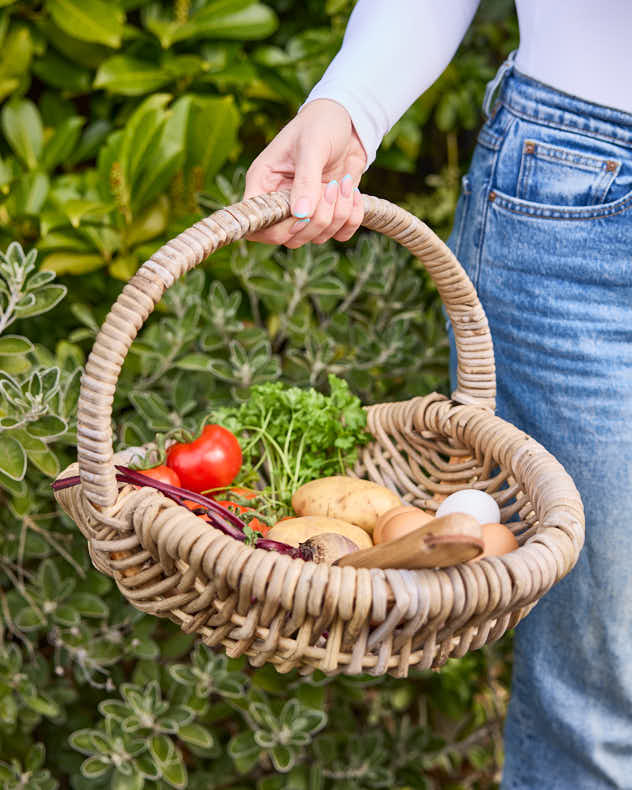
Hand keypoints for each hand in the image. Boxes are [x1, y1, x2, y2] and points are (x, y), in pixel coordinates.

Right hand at [243, 99, 366, 246]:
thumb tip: (301, 215)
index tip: (301, 212)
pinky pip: (339, 234)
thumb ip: (305, 181)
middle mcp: (281, 202)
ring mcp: (305, 210)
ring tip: (343, 182)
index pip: (257, 226)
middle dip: (317, 219)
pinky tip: (352, 192)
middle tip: (331, 186)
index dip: (277, 230)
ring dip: (338, 215)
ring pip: (317, 237)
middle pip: (290, 238)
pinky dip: (351, 219)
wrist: (349, 120)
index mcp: (263, 184)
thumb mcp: (311, 146)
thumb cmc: (320, 124)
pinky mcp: (328, 213)